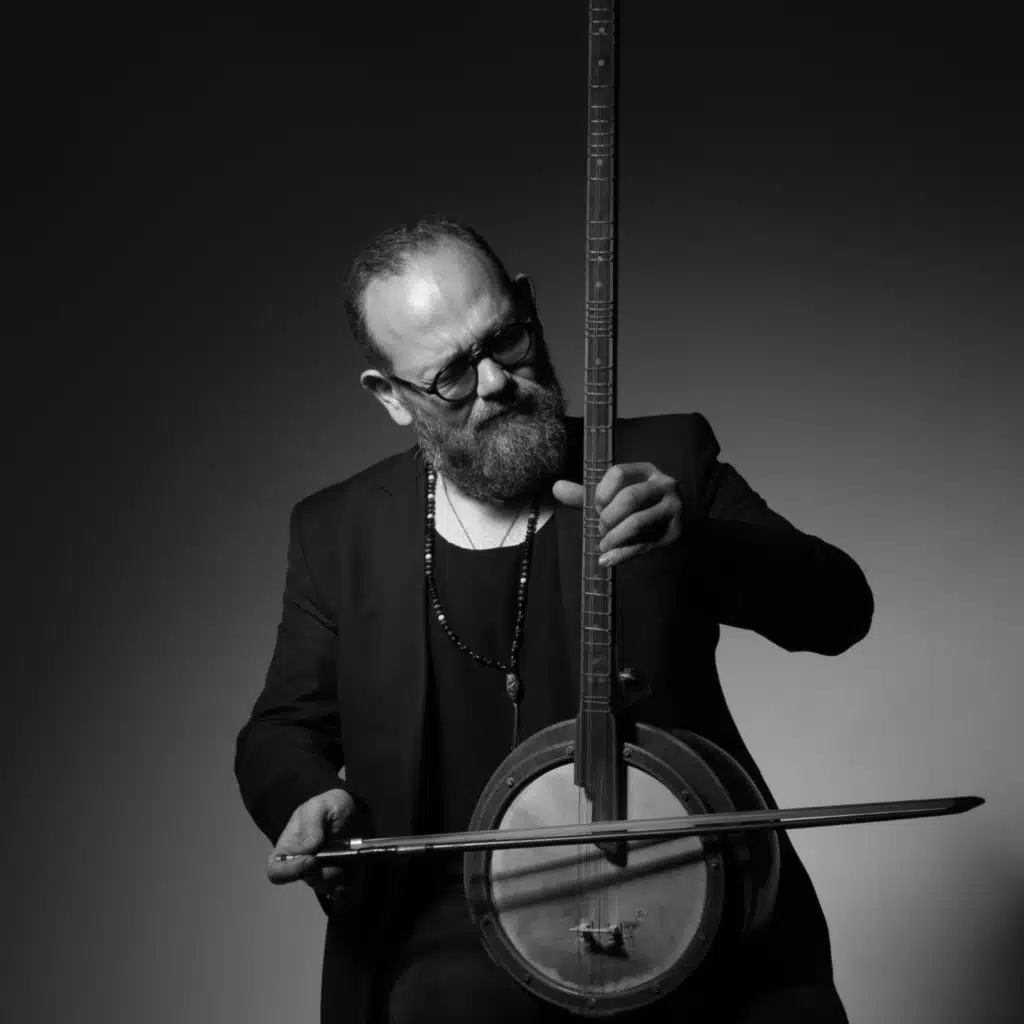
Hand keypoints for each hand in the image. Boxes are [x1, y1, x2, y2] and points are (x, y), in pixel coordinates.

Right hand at [267, 788, 355, 896]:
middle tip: (338, 854)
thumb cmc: (330, 807)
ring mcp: (322, 874)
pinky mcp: (341, 879)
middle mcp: (303, 866)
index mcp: (288, 849)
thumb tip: (306, 849)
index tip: (311, 859)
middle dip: (324, 870)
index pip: (276, 872)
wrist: (356, 811)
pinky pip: (344, 890)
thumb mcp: (320, 806)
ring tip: (349, 853)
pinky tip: (356, 866)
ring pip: (327, 886)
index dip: (290, 871)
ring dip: (340, 872)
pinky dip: (351, 881)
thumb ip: (311, 823)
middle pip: (308, 880)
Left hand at [552, 462, 682, 567]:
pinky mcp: (674, 533)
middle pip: (630, 497)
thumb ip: (585, 494)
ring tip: (602, 545)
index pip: (618, 473)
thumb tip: (556, 487)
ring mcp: (673, 509)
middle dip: (608, 517)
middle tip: (600, 528)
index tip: (596, 506)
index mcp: (647, 470)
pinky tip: (606, 561)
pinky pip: (644, 545)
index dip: (601, 491)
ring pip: (637, 523)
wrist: (669, 524)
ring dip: (613, 537)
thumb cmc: (635, 507)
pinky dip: (621, 555)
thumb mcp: (613, 497)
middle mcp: (665, 485)